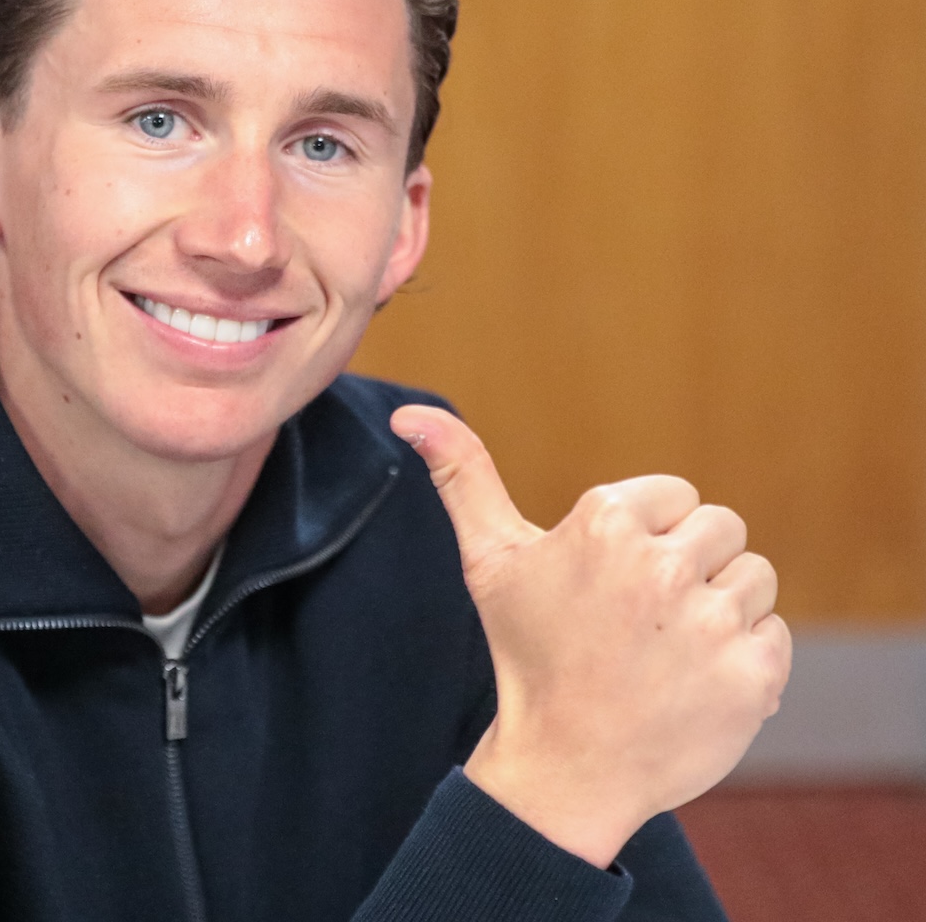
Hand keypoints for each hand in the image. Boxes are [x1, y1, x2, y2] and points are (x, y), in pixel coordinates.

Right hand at [391, 405, 791, 868]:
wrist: (565, 769)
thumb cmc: (528, 656)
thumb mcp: (489, 560)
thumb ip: (461, 476)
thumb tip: (409, 413)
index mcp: (605, 521)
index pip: (675, 496)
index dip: (648, 538)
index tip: (614, 584)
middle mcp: (661, 565)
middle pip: (723, 529)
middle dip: (692, 569)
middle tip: (643, 621)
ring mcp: (710, 623)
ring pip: (755, 579)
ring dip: (721, 613)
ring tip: (668, 651)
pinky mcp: (752, 675)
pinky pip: (774, 636)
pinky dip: (745, 662)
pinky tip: (695, 684)